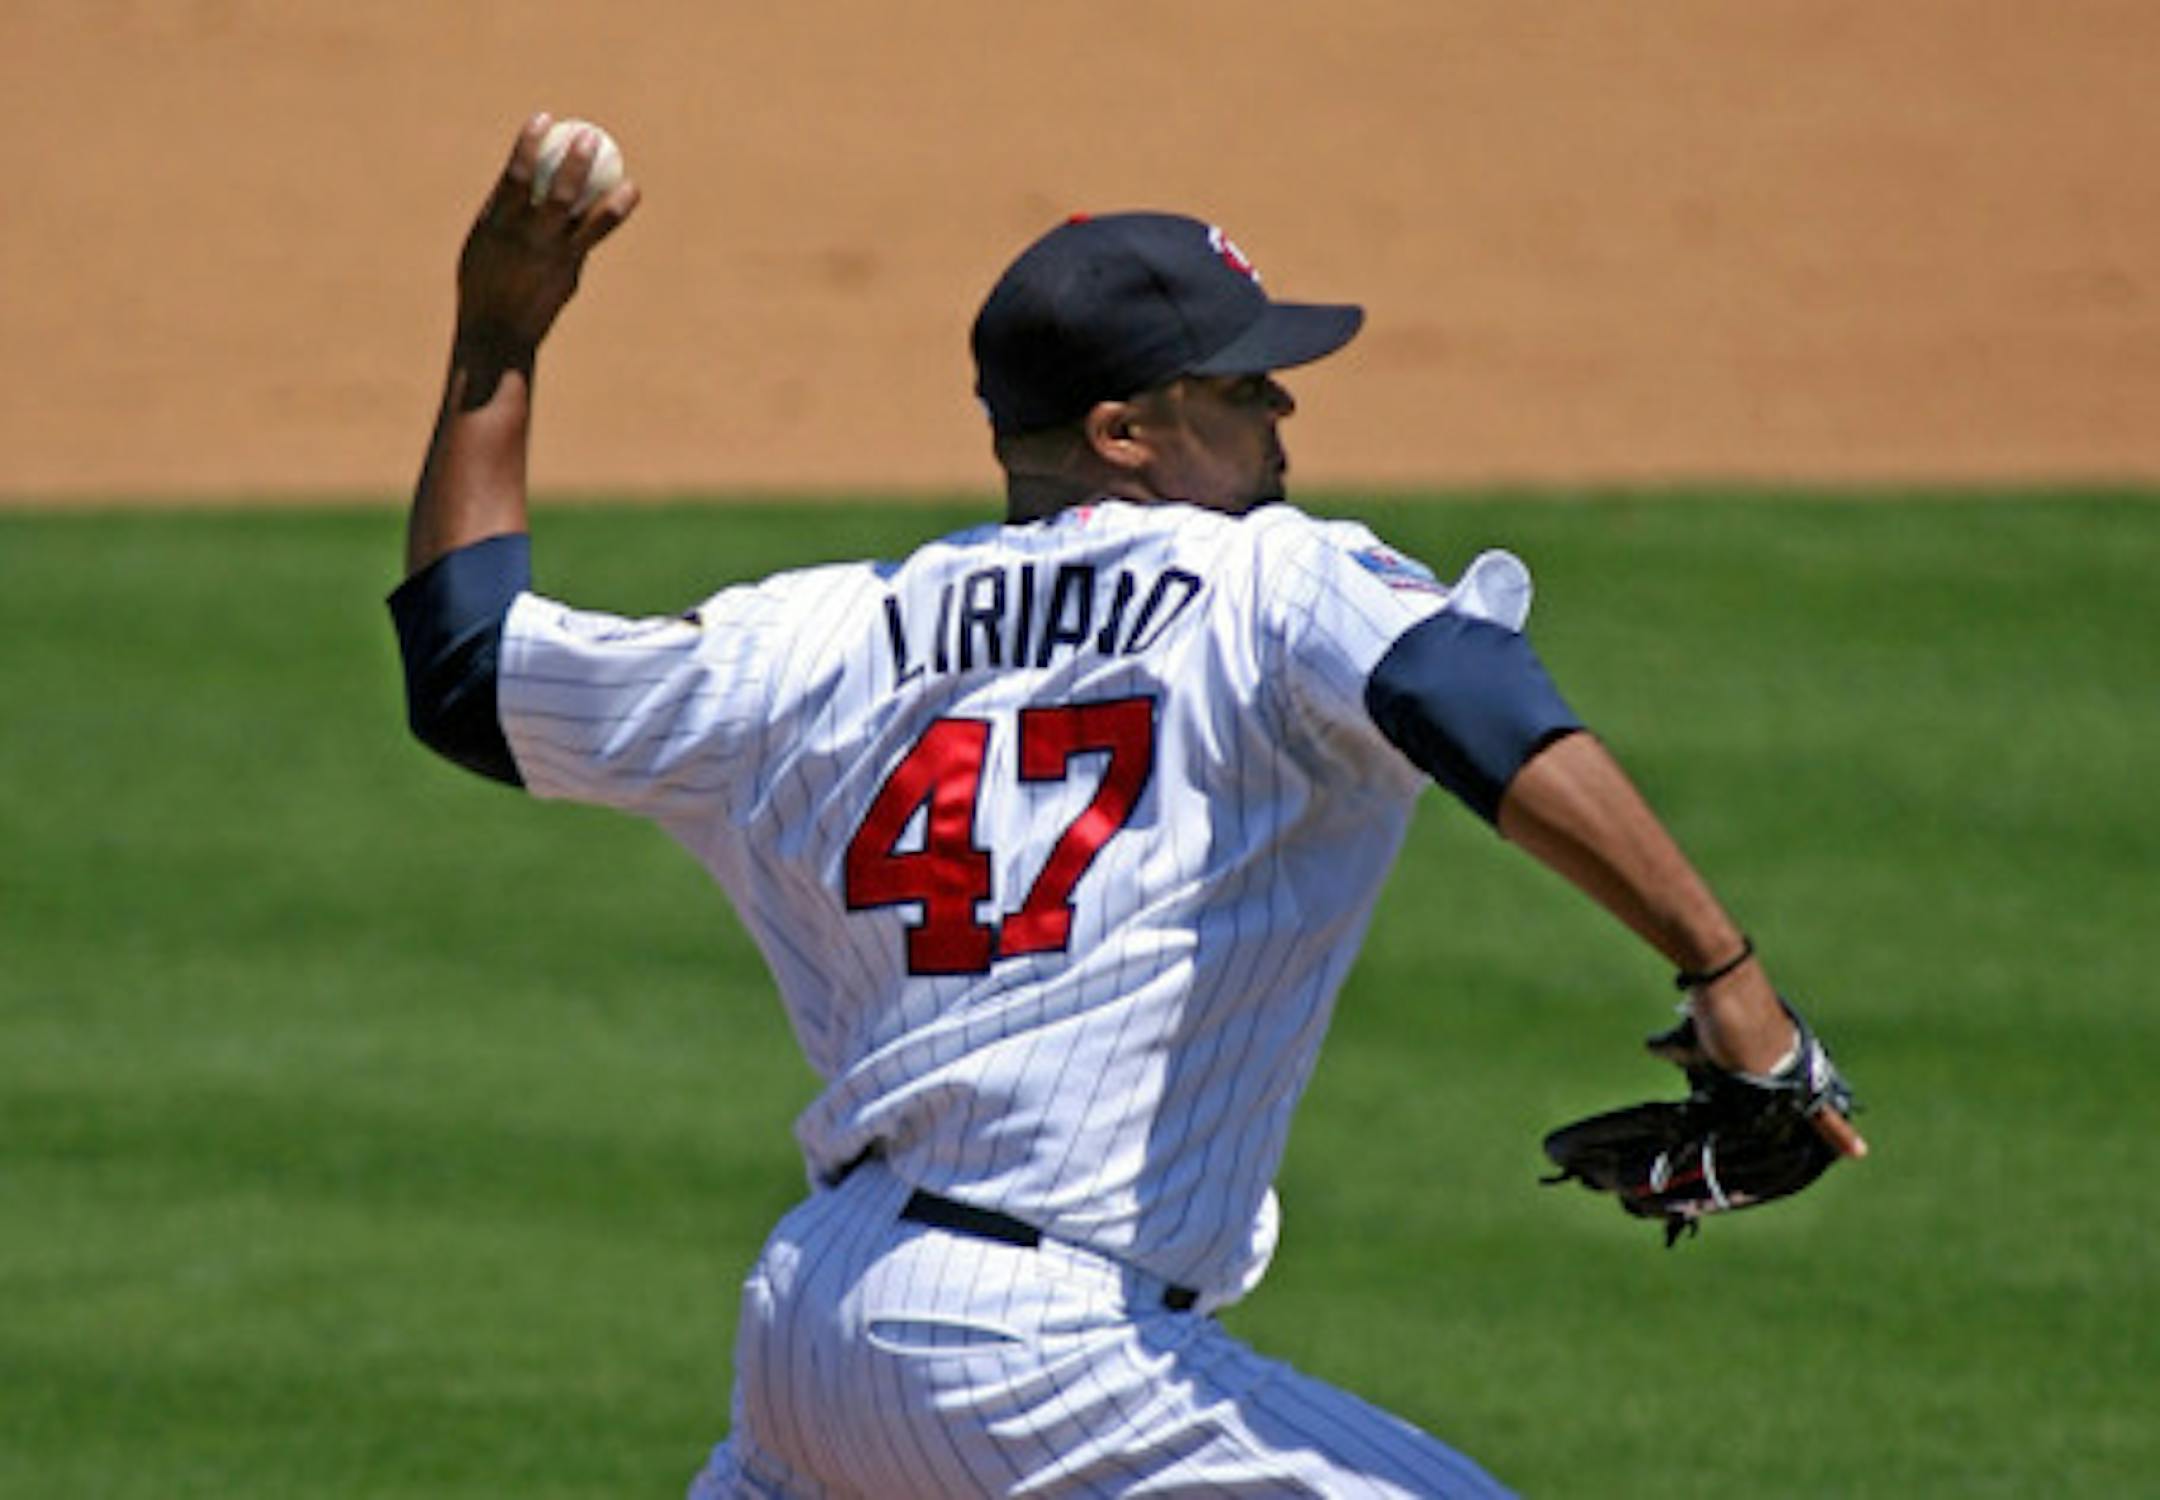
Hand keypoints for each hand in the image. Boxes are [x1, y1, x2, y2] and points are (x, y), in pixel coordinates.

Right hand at [454, 114, 639, 358]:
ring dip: (611, 197)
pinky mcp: (568, 271)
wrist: (494, 332)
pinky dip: (609, 215)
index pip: (515, 174)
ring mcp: (549, 255)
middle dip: (574, 161)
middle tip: (590, 136)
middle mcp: (525, 236)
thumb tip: (530, 184)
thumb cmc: (483, 283)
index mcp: (497, 221)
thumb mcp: (484, 242)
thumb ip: (506, 213)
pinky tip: (626, 197)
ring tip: (630, 181)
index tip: (544, 118)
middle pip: (556, 192)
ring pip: (585, 219)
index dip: (530, 143)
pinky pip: (592, 238)